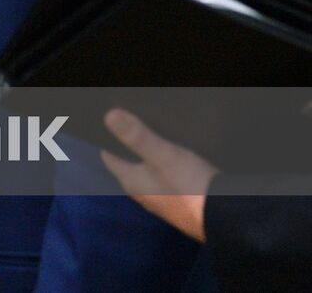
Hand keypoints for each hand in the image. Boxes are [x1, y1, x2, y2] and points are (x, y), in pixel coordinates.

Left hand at [101, 108, 215, 241]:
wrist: (226, 219)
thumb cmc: (189, 186)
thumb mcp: (163, 155)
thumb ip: (137, 136)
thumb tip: (109, 116)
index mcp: (131, 182)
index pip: (110, 156)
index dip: (110, 138)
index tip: (115, 121)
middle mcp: (143, 194)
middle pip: (130, 165)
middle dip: (132, 146)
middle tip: (139, 123)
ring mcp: (163, 202)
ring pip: (151, 173)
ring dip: (152, 157)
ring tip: (160, 135)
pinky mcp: (182, 206)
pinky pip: (169, 181)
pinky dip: (169, 169)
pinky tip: (181, 157)